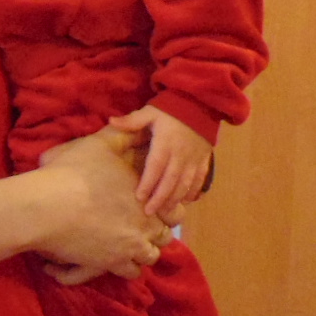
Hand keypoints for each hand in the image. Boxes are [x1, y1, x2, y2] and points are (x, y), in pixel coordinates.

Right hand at [27, 125, 164, 280]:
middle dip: (154, 233)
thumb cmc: (73, 172)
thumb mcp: (100, 144)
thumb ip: (124, 135)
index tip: (150, 208)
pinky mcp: (112, 264)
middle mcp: (145, 225)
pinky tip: (114, 258)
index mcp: (148, 197)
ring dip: (142, 251)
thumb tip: (141, 129)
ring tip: (127, 244)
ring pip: (150, 257)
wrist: (47, 206)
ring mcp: (130, 247)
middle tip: (137, 226)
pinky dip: (125, 267)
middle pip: (165, 237)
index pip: (176, 212)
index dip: (166, 211)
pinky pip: (131, 273)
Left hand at [109, 105, 212, 222]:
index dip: (148, 183)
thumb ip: (132, 120)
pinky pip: (199, 179)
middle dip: (160, 198)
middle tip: (149, 212)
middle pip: (170, 180)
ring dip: (175, 198)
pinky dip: (193, 192)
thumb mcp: (150, 112)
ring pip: (185, 183)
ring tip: (165, 211)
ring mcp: (194, 159)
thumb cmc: (170, 109)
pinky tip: (185, 201)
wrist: (200, 103)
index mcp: (165, 143)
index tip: (139, 197)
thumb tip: (110, 120)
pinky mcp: (204, 160)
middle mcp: (181, 154)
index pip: (155, 166)